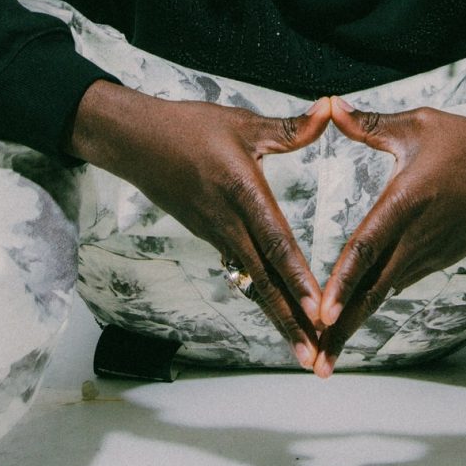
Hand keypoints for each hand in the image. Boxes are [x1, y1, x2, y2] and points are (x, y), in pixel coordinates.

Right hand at [69, 80, 330, 368]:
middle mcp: (229, 223)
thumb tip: (329, 109)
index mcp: (242, 193)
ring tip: (304, 350)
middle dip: (291, 320)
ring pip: (254, 283)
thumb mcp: (242, 123)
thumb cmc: (190, 127)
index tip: (319, 310)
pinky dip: (263, 296)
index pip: (276, 243)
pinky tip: (280, 315)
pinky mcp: (211, 237)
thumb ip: (290, 126)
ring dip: (279, 316)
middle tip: (315, 357)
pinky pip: (242, 272)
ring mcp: (218, 235)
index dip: (298, 278)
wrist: (137, 142)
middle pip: (265, 280)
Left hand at [313, 97, 465, 376]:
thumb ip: (370, 123)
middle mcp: (417, 237)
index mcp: (406, 203)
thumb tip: (329, 105)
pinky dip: (377, 300)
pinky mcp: (442, 258)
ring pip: (386, 292)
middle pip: (372, 289)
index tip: (320, 314)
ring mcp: (432, 253)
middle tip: (317, 363)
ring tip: (328, 350)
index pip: (366, 248)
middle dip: (342, 328)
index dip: (341, 283)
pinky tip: (357, 316)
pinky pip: (402, 281)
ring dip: (357, 320)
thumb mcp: (418, 124)